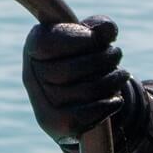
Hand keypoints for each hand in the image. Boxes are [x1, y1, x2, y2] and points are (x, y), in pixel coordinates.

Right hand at [22, 16, 132, 142]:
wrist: (74, 99)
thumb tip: (108, 30)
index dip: (79, 39)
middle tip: (117, 54)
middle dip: (103, 59)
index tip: (98, 37)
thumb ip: (100, 27)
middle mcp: (31, 76)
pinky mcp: (56, 124)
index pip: (49, 44)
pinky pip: (88, 114)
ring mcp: (41, 103)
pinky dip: (108, 105)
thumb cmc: (83, 56)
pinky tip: (116, 98)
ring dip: (112, 81)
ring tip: (122, 74)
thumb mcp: (90, 36)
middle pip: (71, 70)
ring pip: (85, 91)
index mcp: (33, 47)